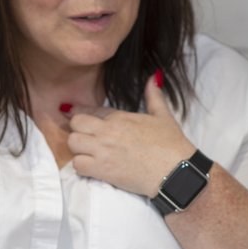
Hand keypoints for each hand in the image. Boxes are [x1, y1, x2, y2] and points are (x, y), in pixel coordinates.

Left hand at [66, 73, 194, 196]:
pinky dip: (81, 167)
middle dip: (78, 130)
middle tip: (86, 138)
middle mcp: (108, 132)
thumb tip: (154, 77)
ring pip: (73, 143)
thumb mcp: (163, 115)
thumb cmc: (171, 144)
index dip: (80, 112)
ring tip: (88, 153)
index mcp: (120, 118)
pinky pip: (77, 165)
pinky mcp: (102, 170)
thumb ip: (154, 96)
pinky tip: (92, 167)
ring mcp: (103, 151)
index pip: (91, 110)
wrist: (175, 171)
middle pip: (76, 124)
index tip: (72, 113)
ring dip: (78, 149)